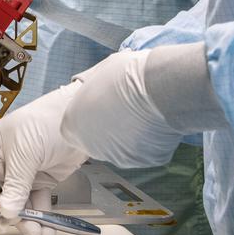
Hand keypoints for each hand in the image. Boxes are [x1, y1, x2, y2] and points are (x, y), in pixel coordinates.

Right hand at [0, 84, 88, 234]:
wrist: (81, 120)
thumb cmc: (46, 123)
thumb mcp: (25, 153)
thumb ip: (15, 184)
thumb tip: (6, 211)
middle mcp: (5, 162)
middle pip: (0, 196)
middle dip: (10, 214)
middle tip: (20, 225)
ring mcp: (24, 173)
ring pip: (19, 203)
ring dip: (27, 220)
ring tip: (38, 231)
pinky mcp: (42, 180)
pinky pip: (37, 202)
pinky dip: (41, 216)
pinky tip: (46, 229)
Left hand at [60, 50, 185, 168]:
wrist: (159, 87)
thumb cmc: (127, 75)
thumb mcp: (99, 73)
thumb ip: (90, 87)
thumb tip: (90, 85)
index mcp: (74, 124)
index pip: (74, 126)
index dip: (89, 114)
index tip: (102, 104)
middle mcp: (92, 146)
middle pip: (97, 140)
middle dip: (109, 126)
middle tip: (124, 107)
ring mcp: (118, 157)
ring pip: (121, 147)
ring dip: (129, 134)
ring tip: (142, 111)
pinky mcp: (143, 161)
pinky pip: (144, 150)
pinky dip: (149, 140)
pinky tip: (155, 120)